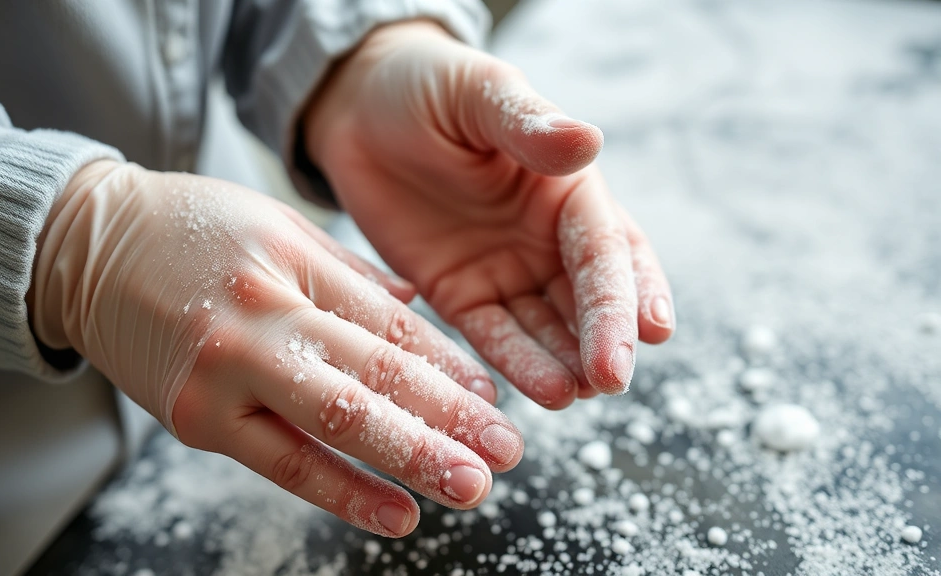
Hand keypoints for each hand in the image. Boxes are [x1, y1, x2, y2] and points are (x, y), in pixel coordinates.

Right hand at [30, 161, 523, 536]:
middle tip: (507, 451)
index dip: (449, 365)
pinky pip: (281, 463)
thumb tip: (419, 310)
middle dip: (449, 418)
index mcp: (292, 263)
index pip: (391, 324)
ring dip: (411, 460)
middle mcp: (263, 317)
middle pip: (376, 376)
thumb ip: (352, 273)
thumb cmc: (188, 229)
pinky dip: (343, 492)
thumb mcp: (278, 225)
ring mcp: (226, 372)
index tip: (494, 396)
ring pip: (336, 424)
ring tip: (470, 486)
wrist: (83, 248)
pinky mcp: (196, 418)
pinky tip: (395, 513)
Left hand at [305, 22, 674, 407]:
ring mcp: (505, 270)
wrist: (359, 108)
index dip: (626, 291)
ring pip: (545, 328)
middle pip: (586, 298)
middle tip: (610, 380)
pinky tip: (539, 394)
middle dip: (602, 339)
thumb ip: (528, 125)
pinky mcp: (460, 293)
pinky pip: (492, 336)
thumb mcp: (478, 94)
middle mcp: (545, 237)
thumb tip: (588, 142)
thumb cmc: (429, 86)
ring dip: (564, 362)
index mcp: (566, 188)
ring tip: (574, 394)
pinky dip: (515, 365)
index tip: (651, 334)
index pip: (606, 248)